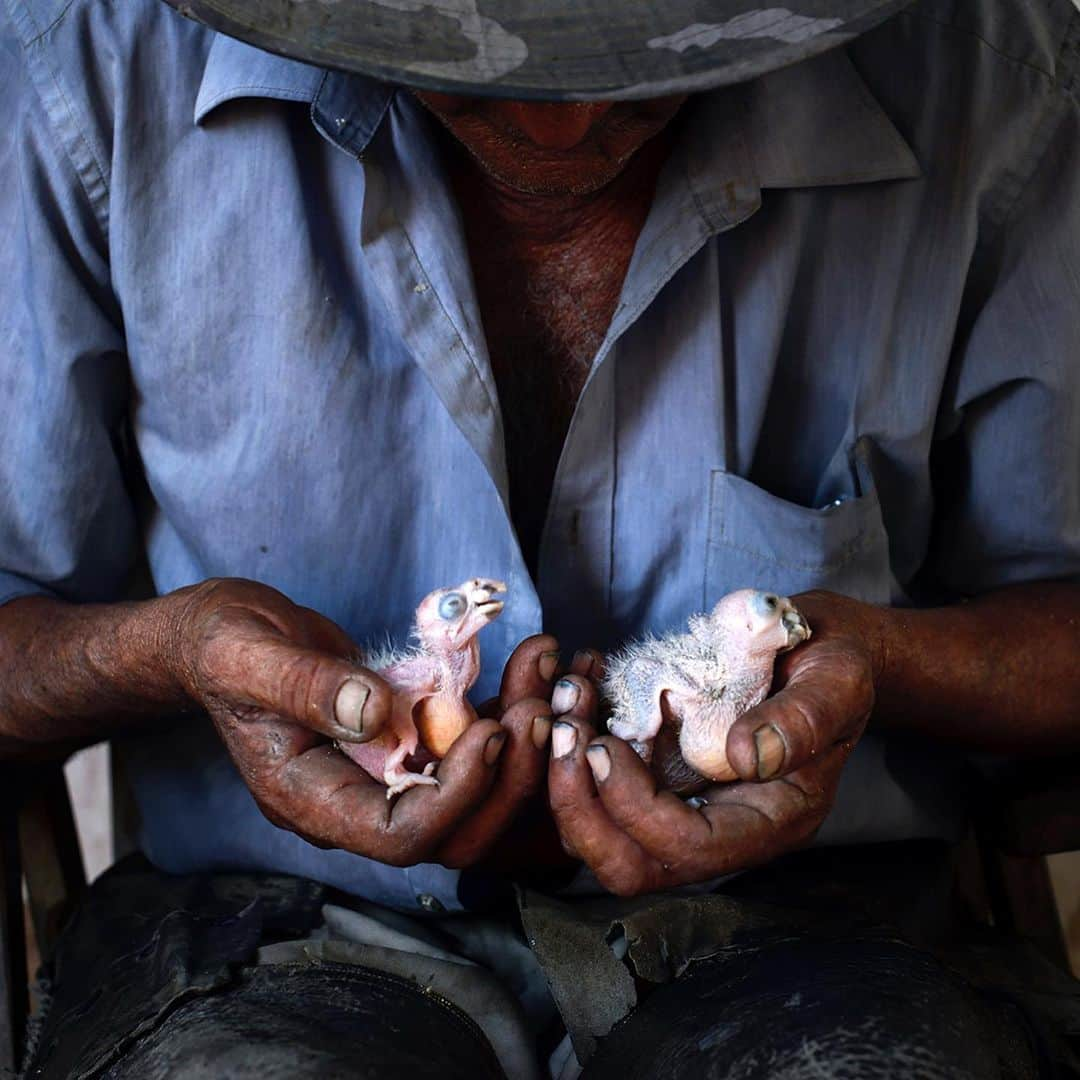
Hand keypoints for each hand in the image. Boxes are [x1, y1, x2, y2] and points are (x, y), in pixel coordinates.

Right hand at [172, 578, 557, 866]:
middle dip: (506, 779)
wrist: (221, 637)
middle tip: (538, 710)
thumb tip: (374, 713)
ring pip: (474, 793)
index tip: (491, 733)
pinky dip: (508, 711)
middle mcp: (354, 799)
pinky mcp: (407, 738)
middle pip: (452, 830)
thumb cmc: (223, 644)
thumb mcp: (246, 654)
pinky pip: (471, 745)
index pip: (397, 835)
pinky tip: (531, 666)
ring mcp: (384, 771)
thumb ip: (305, 684)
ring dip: (520, 743)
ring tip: (546, 676)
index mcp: (308, 799)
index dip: (454, 797)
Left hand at [547, 591, 879, 894]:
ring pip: (601, 832)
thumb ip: (802, 720)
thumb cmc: (837, 667)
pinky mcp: (656, 774)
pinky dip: (575, 742)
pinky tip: (581, 680)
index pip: (688, 849)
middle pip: (630, 864)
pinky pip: (598, 784)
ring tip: (567, 696)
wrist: (817, 649)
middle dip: (581, 806)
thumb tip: (743, 754)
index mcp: (768, 822)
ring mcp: (683, 804)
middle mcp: (720, 829)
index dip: (635, 806)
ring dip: (565, 772)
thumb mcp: (837, 683)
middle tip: (562, 730)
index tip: (604, 744)